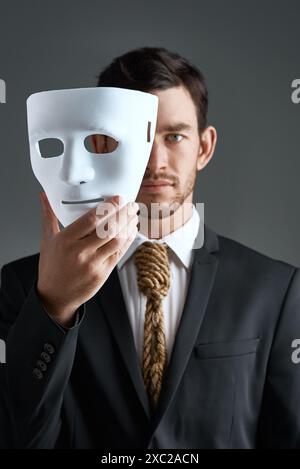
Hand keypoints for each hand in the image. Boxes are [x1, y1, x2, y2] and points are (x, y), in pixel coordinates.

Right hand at [37, 193, 138, 326]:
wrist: (55, 296)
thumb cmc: (51, 267)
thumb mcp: (47, 239)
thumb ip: (49, 215)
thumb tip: (44, 196)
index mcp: (66, 240)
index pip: (91, 220)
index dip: (108, 207)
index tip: (118, 199)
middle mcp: (80, 252)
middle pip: (108, 229)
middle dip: (123, 215)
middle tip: (131, 205)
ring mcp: (93, 264)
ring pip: (116, 241)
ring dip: (128, 227)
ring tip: (133, 216)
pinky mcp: (103, 273)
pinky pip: (119, 253)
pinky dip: (127, 240)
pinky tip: (130, 231)